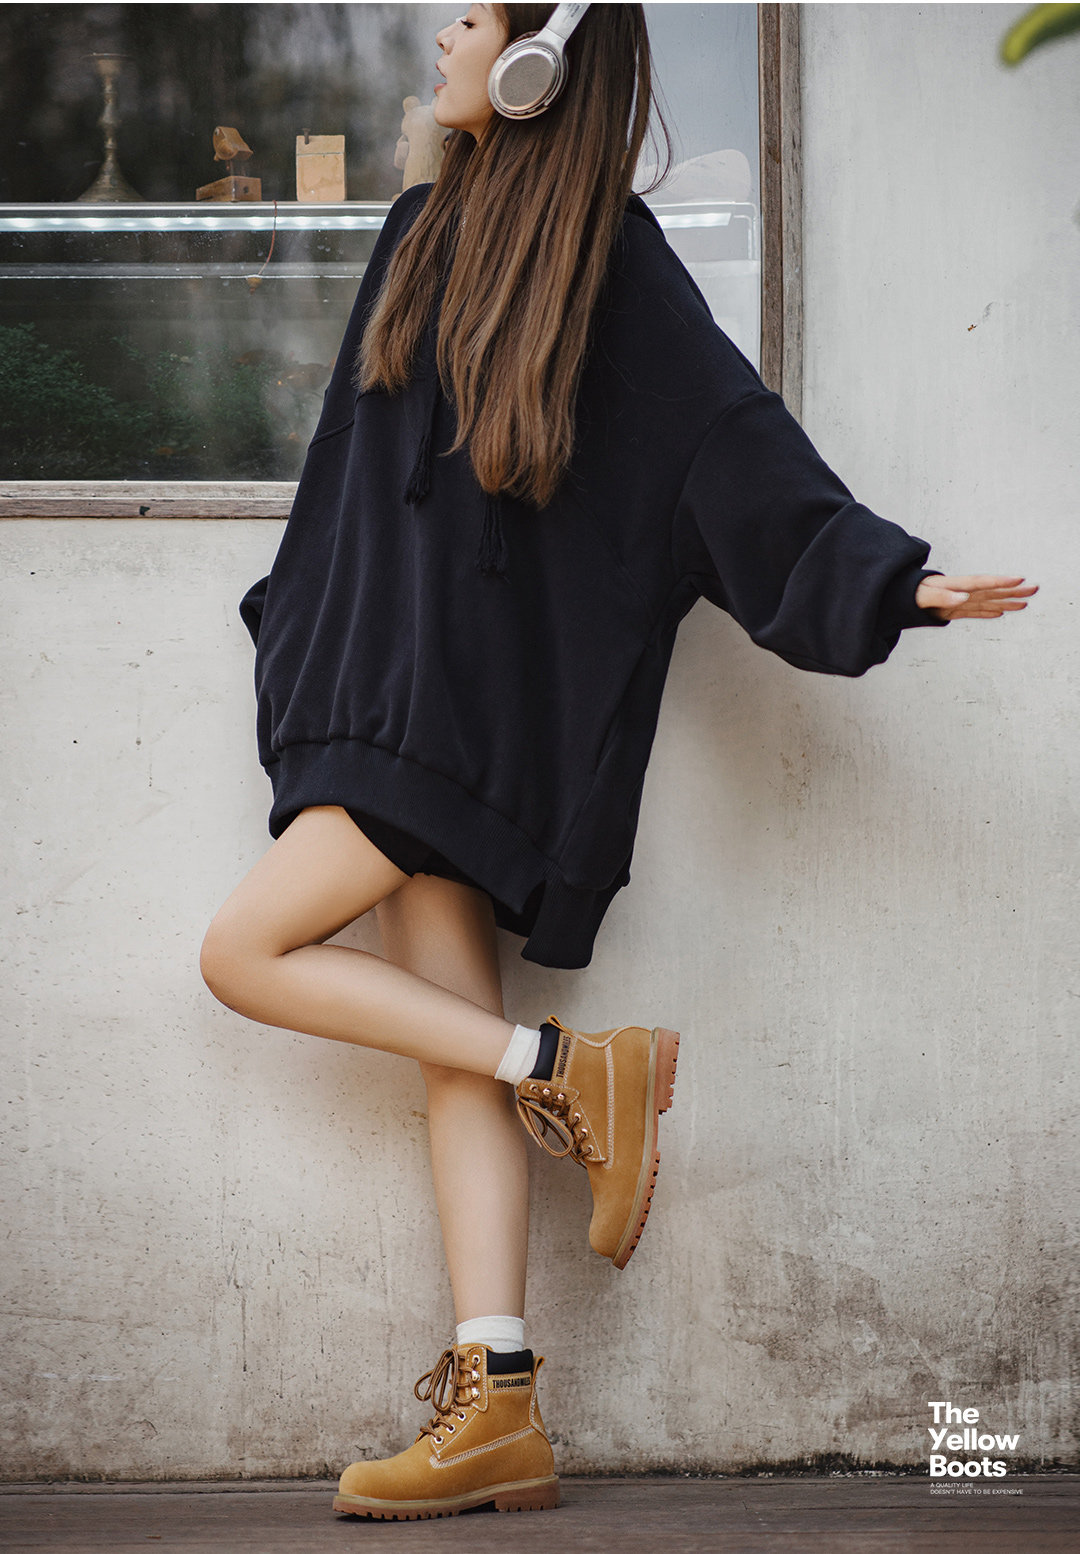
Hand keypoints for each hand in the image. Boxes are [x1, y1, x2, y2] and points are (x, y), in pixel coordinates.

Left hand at [914, 574, 1037, 620]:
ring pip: (988, 600)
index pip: (981, 583)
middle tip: (1035, 588)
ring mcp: (958, 601)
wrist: (897, 595)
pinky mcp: (953, 610)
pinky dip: (988, 612)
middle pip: (991, 590)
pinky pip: (975, 611)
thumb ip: (943, 596)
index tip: (1019, 578)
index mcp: (954, 585)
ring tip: (1026, 602)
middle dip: (1013, 589)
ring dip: (1007, 601)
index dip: (999, 581)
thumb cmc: (910, 593)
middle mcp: (960, 592)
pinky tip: (1002, 611)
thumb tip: (965, 598)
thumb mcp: (922, 595)